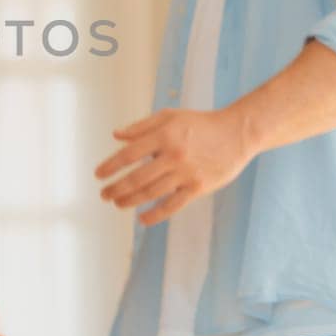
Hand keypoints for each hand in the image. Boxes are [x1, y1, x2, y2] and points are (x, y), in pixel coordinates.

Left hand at [94, 108, 252, 225]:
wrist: (237, 133)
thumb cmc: (200, 123)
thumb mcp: (170, 116)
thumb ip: (141, 126)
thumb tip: (116, 136)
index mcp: (164, 136)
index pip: (129, 154)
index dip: (110, 166)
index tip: (98, 175)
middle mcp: (173, 155)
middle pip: (137, 178)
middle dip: (116, 188)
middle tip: (104, 195)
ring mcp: (186, 173)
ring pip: (151, 193)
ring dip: (130, 201)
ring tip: (117, 204)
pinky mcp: (198, 187)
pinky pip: (172, 205)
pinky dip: (155, 214)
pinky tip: (142, 218)